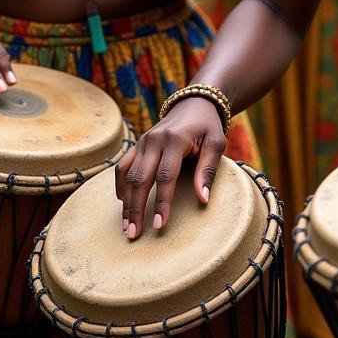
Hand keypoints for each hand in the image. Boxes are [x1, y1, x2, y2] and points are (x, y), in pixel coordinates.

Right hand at [114, 96, 225, 238]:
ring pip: (128, 175)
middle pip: (140, 179)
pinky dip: (120, 185)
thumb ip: (208, 170)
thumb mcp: (216, 143)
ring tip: (127, 226)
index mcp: (175, 140)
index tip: (159, 226)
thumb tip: (202, 199)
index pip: (165, 177)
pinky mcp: (137, 144)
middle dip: (136, 209)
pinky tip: (123, 203)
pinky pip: (122, 166)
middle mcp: (154, 140)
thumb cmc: (208, 126)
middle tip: (134, 234)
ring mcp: (142, 141)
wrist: (195, 103)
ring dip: (125, 203)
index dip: (161, 203)